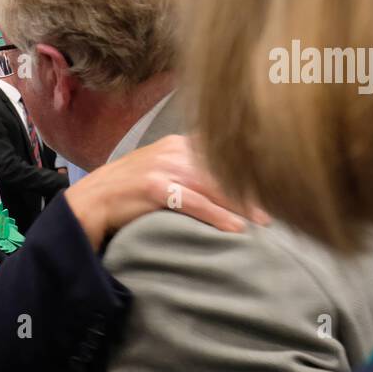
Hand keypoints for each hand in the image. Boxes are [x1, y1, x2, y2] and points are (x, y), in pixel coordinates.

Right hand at [65, 134, 268, 249]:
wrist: (90, 200)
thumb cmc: (127, 190)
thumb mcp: (159, 168)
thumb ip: (189, 168)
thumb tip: (224, 181)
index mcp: (179, 143)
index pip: (224, 152)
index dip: (251, 166)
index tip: (277, 181)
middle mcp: (174, 151)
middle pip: (224, 170)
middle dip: (253, 189)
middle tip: (282, 205)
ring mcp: (163, 168)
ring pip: (214, 186)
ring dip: (243, 204)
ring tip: (266, 220)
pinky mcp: (154, 188)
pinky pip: (194, 203)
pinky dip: (217, 215)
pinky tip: (236, 228)